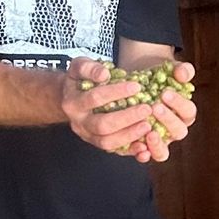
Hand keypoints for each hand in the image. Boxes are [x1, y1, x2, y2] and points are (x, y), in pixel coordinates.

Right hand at [60, 58, 195, 162]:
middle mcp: (78, 123)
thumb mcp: (79, 66)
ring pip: (107, 142)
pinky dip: (130, 151)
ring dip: (130, 135)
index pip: (95, 98)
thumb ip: (89, 67)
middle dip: (126, 118)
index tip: (137, 86)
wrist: (70, 98)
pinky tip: (145, 146)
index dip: (116, 92)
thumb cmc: (80, 79)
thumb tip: (104, 74)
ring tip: (149, 125)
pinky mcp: (98, 144)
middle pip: (102, 125)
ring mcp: (88, 136)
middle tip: (147, 109)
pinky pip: (114, 151)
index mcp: (73, 103)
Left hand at [137, 61, 196, 163]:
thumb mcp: (170, 70)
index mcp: (184, 113)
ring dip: (157, 144)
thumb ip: (182, 70)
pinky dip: (142, 154)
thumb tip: (183, 73)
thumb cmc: (158, 78)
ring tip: (149, 133)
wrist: (137, 83)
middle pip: (179, 132)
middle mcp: (173, 130)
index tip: (165, 92)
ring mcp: (158, 141)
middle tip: (155, 107)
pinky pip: (145, 156)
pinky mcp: (142, 146)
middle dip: (168, 120)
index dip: (179, 104)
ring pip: (163, 152)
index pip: (188, 111)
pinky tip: (138, 148)